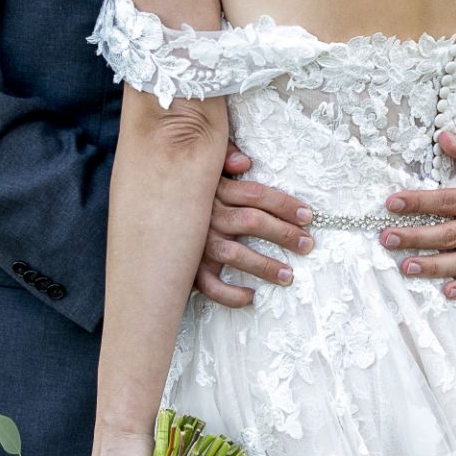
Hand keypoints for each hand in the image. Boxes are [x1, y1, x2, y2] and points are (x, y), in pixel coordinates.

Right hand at [192, 142, 313, 308]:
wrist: (147, 209)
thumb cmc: (184, 186)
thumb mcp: (202, 165)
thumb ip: (223, 158)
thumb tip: (245, 162)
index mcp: (216, 191)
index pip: (256, 195)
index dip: (284, 205)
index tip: (307, 215)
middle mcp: (209, 216)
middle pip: (252, 222)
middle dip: (283, 233)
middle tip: (306, 244)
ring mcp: (198, 244)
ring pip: (235, 255)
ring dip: (264, 267)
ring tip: (289, 275)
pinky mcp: (188, 267)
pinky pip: (209, 286)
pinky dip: (230, 295)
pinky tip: (250, 297)